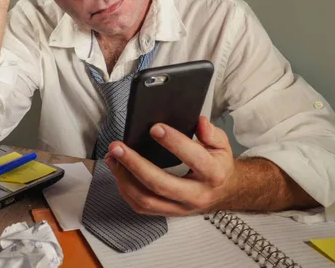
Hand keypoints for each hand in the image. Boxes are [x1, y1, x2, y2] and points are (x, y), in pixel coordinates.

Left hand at [104, 116, 235, 215]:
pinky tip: (118, 171)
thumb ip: (211, 132)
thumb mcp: (221, 144)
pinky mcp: (167, 212)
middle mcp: (196, 195)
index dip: (174, 143)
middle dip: (135, 164)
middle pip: (161, 184)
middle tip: (118, 147)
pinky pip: (141, 206)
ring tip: (112, 158)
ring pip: (146, 199)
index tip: (155, 128)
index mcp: (213, 174)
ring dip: (124, 178)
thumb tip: (199, 122)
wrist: (222, 192)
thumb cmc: (217, 165)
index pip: (193, 158)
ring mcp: (180, 207)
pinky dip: (125, 189)